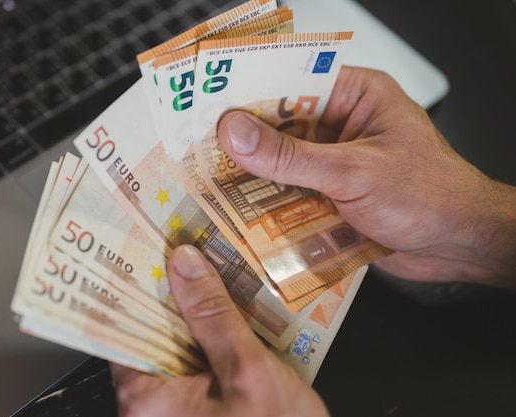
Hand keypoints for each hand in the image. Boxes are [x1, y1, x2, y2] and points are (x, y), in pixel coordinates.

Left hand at [110, 245, 329, 416]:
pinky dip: (206, 334)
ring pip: (173, 342)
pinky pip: (193, 361)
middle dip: (167, 289)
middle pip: (148, 330)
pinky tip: (224, 309)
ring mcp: (174, 408)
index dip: (131, 281)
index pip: (122, 324)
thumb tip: (185, 265)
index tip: (142, 245)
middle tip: (180, 246)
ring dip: (190, 309)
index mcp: (147, 399)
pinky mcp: (197, 409)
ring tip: (204, 267)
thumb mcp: (249, 373)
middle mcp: (150, 406)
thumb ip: (215, 316)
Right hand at [217, 66, 515, 287]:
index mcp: (356, 96)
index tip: (210, 104)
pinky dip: (270, 203)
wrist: (461, 245)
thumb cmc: (430, 196)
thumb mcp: (353, 170)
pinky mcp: (331, 194)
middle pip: (281, 125)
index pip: (291, 81)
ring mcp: (335, 162)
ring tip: (214, 182)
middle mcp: (342, 125)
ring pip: (282, 162)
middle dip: (246, 141)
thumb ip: (290, 156)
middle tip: (203, 150)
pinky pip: (291, 193)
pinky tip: (243, 211)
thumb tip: (236, 133)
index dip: (249, 91)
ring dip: (255, 175)